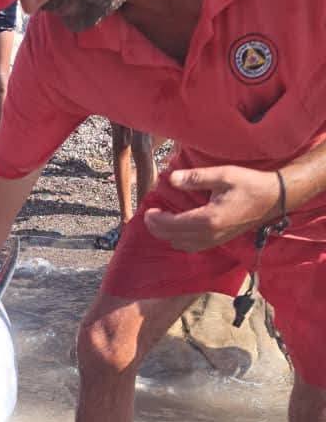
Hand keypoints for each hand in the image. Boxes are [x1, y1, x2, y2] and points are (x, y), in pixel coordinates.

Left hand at [144, 166, 280, 251]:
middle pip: (172, 237)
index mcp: (208, 219)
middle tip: (149, 215)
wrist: (273, 199)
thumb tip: (172, 179)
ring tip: (159, 221)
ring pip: (181, 245)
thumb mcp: (223, 175)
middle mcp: (209, 235)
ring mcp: (213, 241)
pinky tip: (176, 230)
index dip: (156, 219)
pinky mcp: (218, 242)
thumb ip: (195, 178)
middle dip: (157, 228)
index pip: (172, 225)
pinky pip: (191, 247)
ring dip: (167, 235)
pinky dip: (179, 240)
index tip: (148, 210)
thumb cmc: (249, 184)